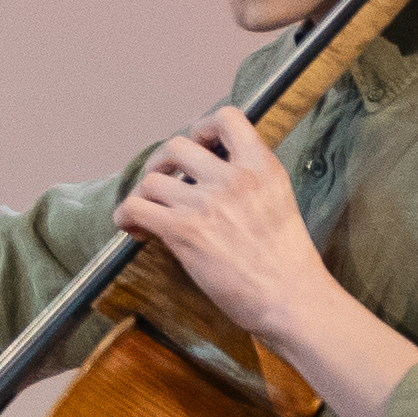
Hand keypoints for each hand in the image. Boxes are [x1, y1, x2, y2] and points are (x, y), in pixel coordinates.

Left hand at [119, 113, 417, 416]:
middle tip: (163, 181)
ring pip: (151, 180)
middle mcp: (233, 178)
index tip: (198, 147)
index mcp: (263, 167)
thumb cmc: (287, 261)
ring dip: (142, 195)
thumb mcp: (279, 201)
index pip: (227, 117)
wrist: (292, 298)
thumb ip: (249, 181)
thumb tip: (212, 172)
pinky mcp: (184, 232)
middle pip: (175, 145)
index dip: (203, 127)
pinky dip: (126, 216)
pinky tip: (132, 229)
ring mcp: (207, 204)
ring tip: (147, 213)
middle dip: (161, 162)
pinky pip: (135, 208)